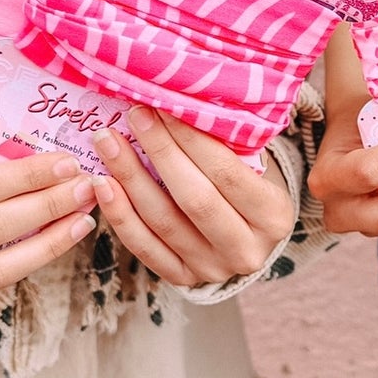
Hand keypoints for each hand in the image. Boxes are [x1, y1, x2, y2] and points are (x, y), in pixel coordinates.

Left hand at [91, 106, 296, 285]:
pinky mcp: (183, 278)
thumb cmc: (250, 186)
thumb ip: (230, 141)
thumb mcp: (257, 164)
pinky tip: (102, 184)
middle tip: (133, 116)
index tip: (164, 106)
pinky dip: (119, 215)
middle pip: (194, 198)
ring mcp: (213, 268)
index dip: (192, 139)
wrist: (249, 237)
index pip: (227, 173)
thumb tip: (181, 100)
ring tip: (107, 142)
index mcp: (274, 216)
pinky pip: (144, 247)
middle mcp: (246, 249)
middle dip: (160, 152)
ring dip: (130, 178)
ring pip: (164, 222)